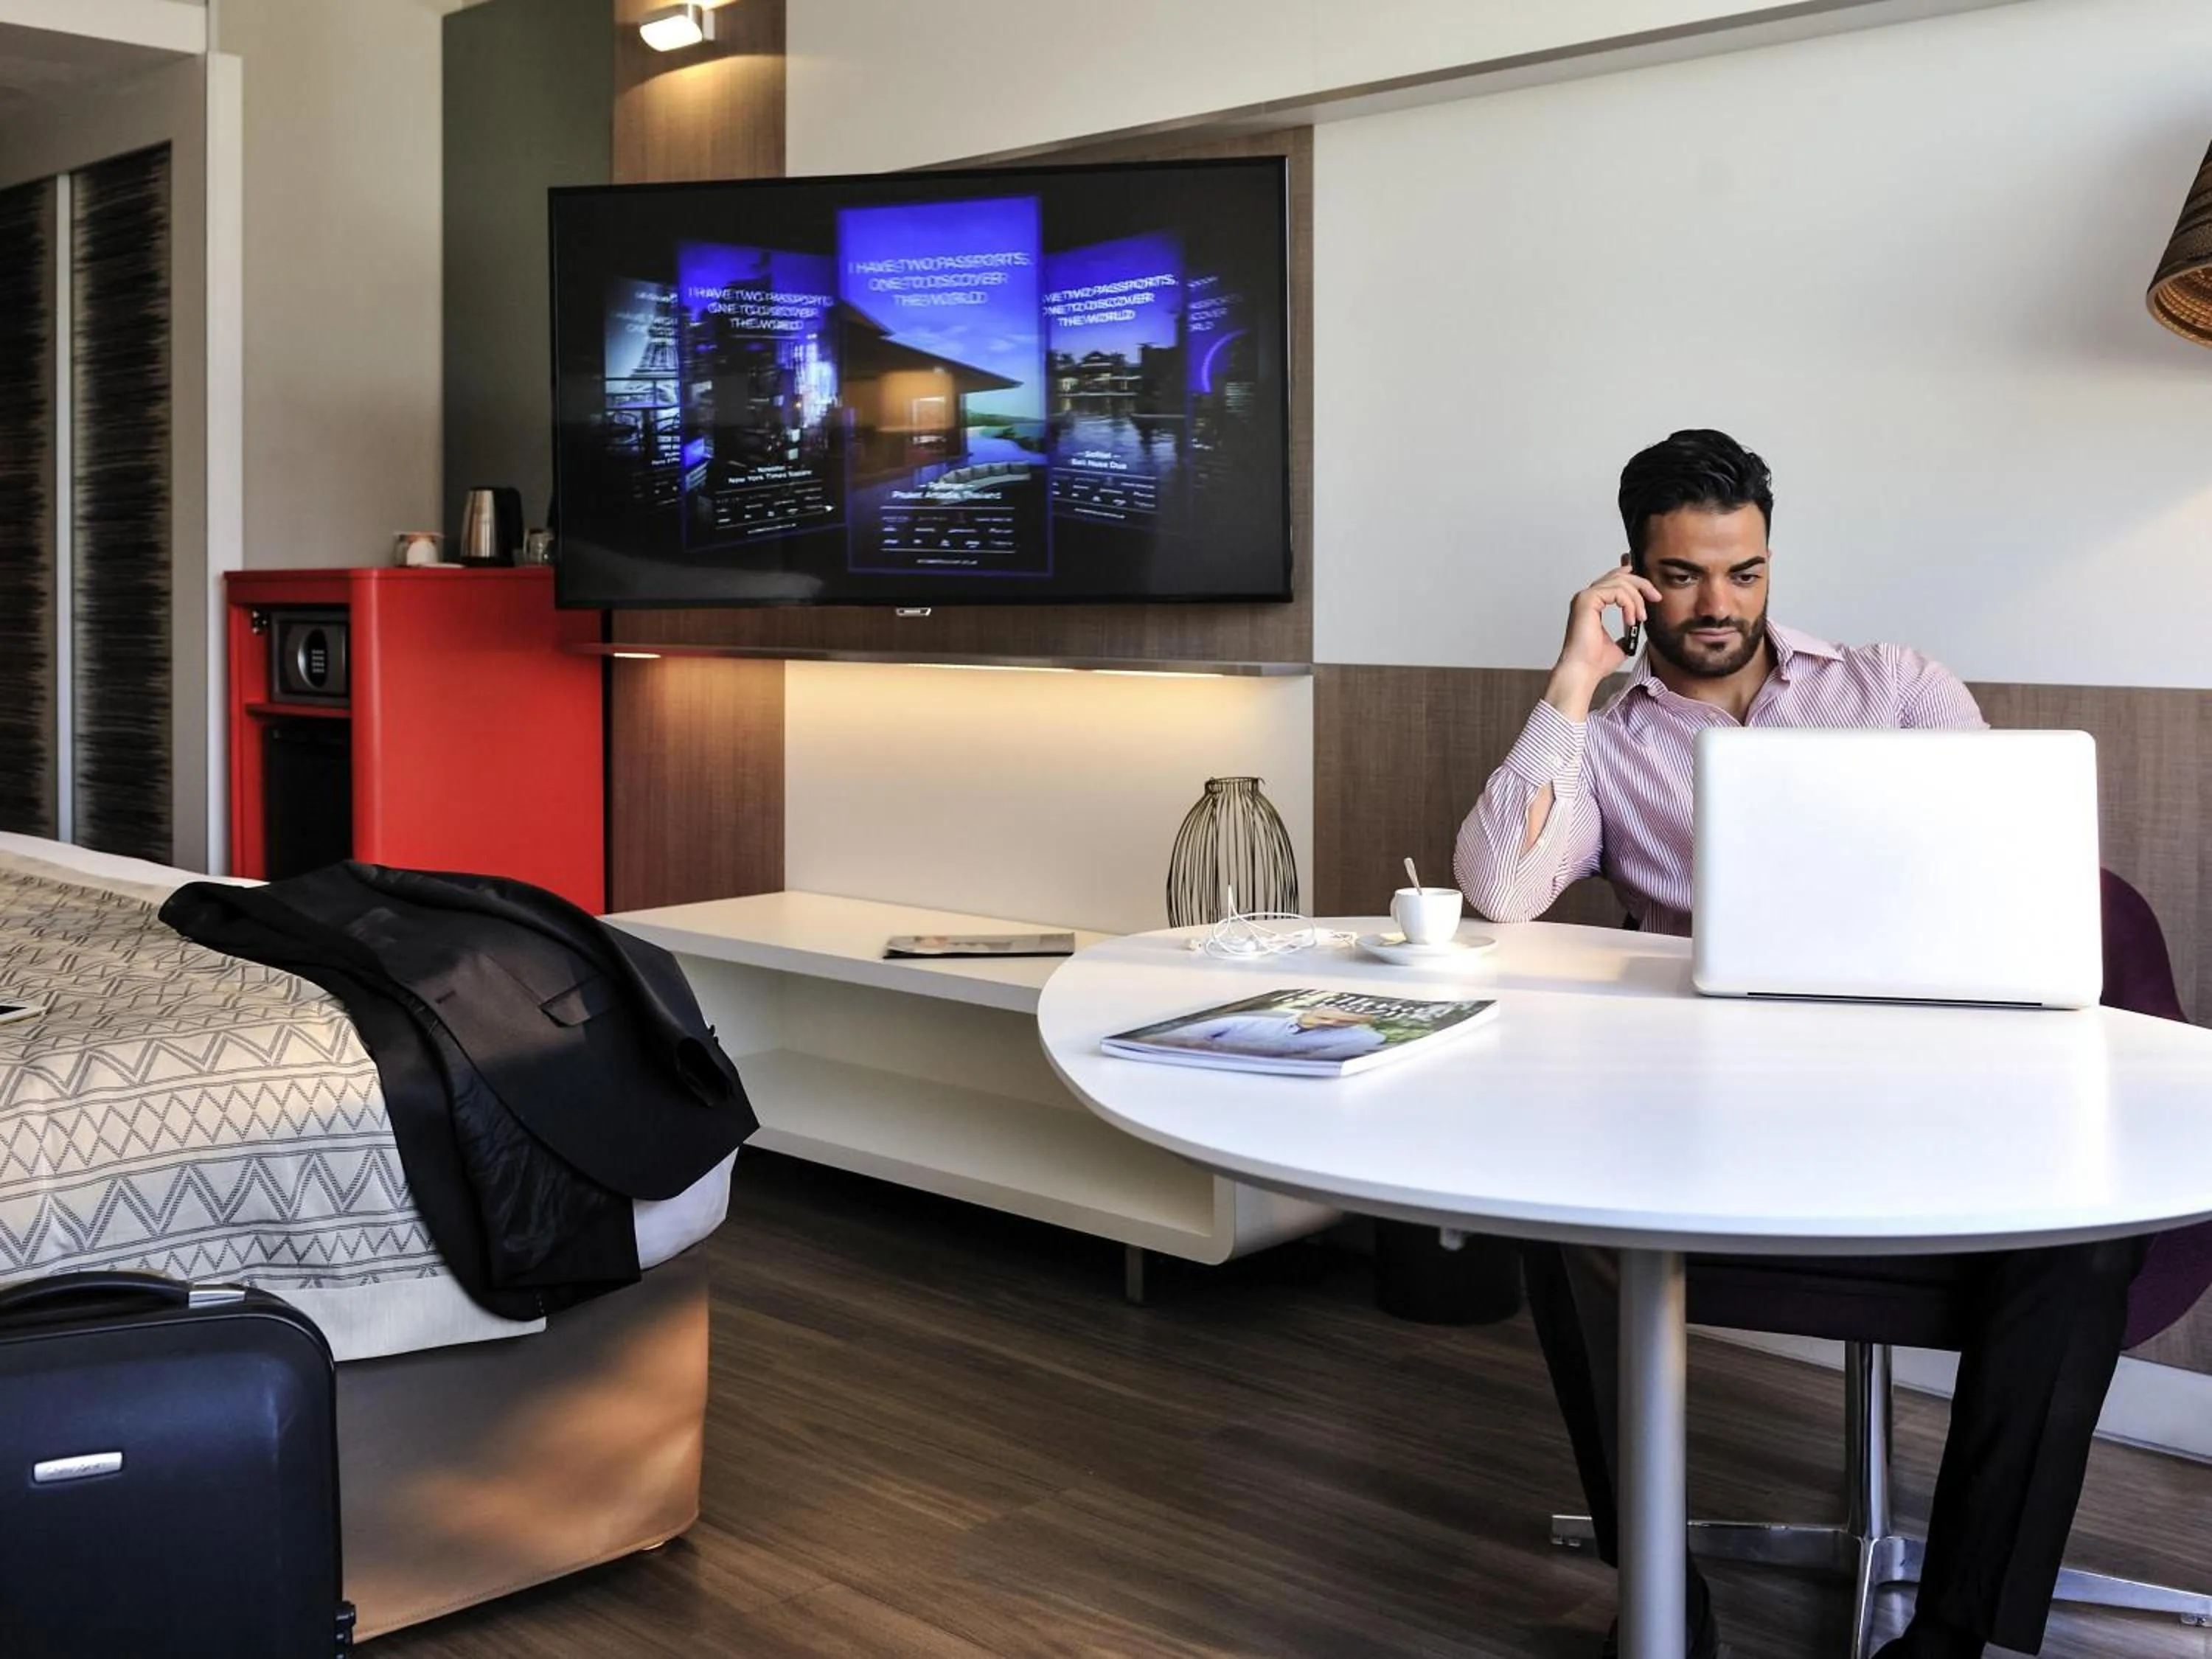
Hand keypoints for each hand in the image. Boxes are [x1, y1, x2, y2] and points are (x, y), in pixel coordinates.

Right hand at [1547, 565, 1662, 713]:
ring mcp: (1585, 597)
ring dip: (1637, 599)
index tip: (1651, 592)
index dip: (1634, 579)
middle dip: (1642, 585)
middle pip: (1619, 576)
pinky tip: (1631, 619)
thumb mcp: (1620, 644)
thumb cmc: (1595, 662)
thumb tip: (1638, 630)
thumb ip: (1627, 632)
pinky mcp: (1587, 600)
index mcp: (1592, 605)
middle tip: (1656, 598)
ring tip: (1640, 617)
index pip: (1613, 581)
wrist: (1583, 671)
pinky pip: (1617, 591)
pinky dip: (1629, 604)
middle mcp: (1586, 598)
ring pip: (1620, 582)